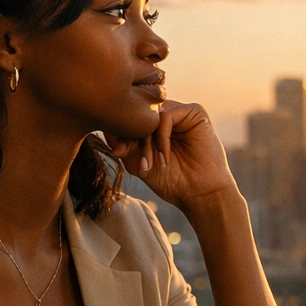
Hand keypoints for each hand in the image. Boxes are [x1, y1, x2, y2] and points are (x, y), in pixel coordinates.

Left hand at [108, 102, 236, 214]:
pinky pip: (166, 115)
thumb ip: (123, 146)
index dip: (120, 131)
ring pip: (151, 113)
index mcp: (155, 125)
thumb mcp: (139, 164)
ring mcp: (181, 112)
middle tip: (130, 156)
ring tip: (150, 162)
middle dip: (131, 135)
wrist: (201, 194)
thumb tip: (105, 128)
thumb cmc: (173, 182)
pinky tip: (165, 156)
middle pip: (139, 112)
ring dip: (146, 139)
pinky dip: (161, 137)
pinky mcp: (195, 112)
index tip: (119, 153)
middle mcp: (167, 115)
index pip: (131, 116)